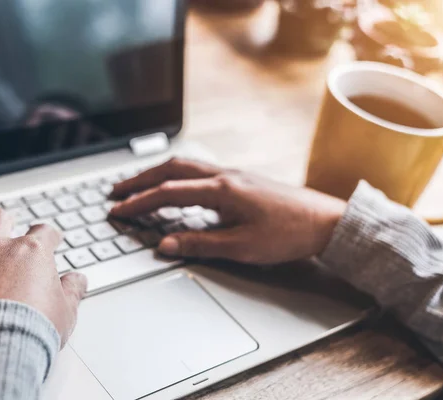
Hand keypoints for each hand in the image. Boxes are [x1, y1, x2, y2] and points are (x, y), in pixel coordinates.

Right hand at [110, 158, 346, 264]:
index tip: (117, 211)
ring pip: (184, 166)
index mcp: (221, 190)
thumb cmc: (289, 234)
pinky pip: (198, 171)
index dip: (138, 202)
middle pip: (170, 169)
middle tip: (116, 192)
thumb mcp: (243, 247)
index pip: (168, 192)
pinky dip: (176, 176)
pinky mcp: (240, 179)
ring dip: (156, 175)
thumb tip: (164, 245)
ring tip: (137, 187)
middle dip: (139, 181)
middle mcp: (224, 175)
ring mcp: (232, 174)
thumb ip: (200, 244)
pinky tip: (175, 187)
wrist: (326, 220)